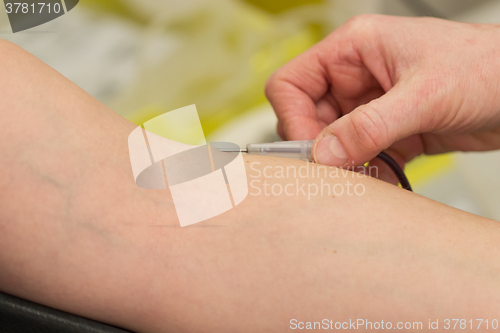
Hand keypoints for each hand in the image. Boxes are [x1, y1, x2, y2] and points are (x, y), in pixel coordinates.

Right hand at [265, 15, 499, 178]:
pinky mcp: (390, 131)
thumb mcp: (425, 95)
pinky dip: (369, 175)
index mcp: (354, 49)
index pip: (293, 83)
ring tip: (364, 179)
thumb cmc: (489, 66)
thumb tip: (323, 153)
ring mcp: (372, 106)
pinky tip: (385, 183)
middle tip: (336, 173)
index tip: (312, 150)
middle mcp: (357, 77)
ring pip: (335, 142)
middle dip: (321, 149)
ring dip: (345, 165)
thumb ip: (370, 126)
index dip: (294, 118)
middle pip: (309, 118)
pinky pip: (363, 157)